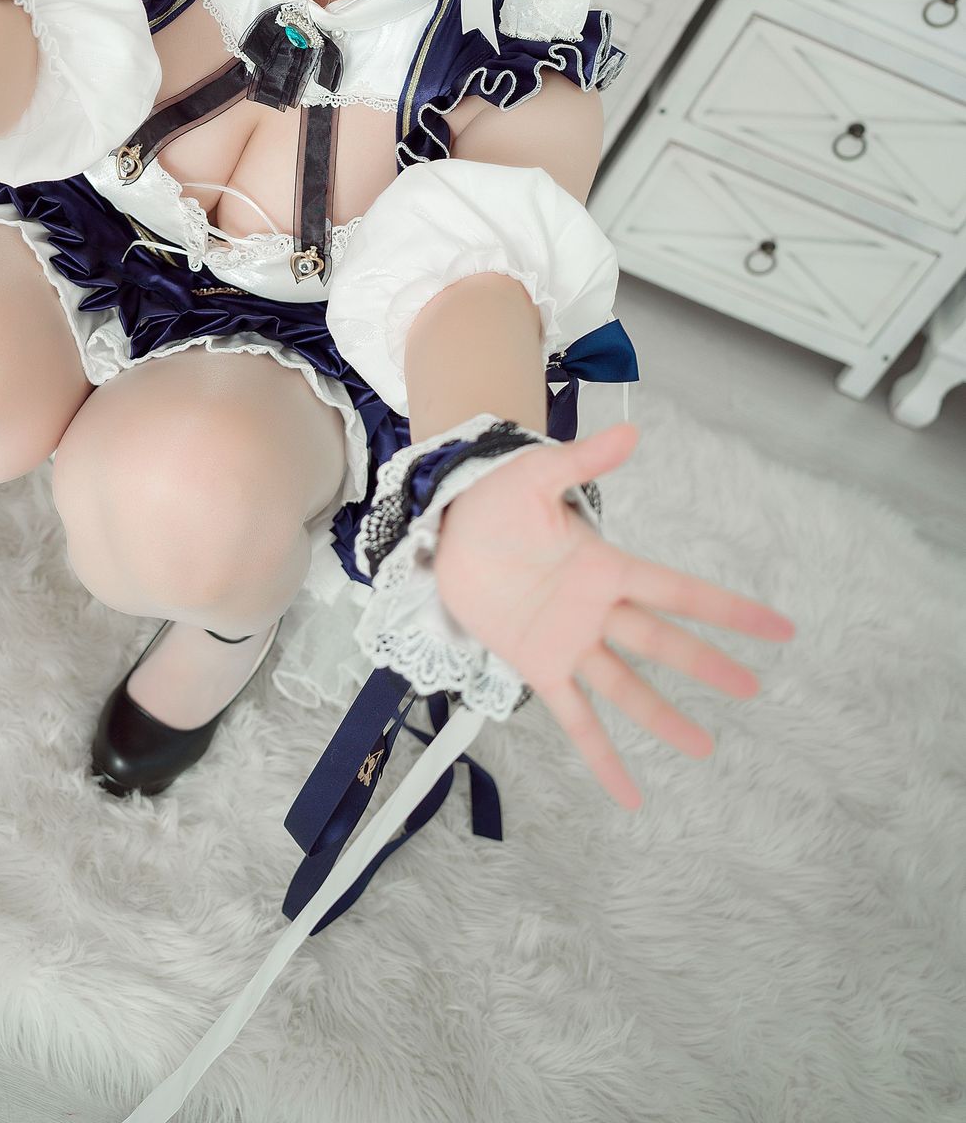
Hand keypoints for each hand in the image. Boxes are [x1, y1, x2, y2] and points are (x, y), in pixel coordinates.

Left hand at [433, 422, 796, 810]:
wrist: (443, 530)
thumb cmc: (492, 500)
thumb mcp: (536, 474)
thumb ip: (582, 459)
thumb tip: (630, 430)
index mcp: (604, 565)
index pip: (677, 590)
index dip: (728, 609)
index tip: (778, 627)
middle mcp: (596, 609)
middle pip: (662, 641)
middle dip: (707, 664)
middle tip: (752, 688)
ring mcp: (570, 641)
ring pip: (628, 686)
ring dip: (664, 716)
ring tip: (704, 747)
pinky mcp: (538, 665)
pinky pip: (575, 717)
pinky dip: (600, 754)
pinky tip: (627, 791)